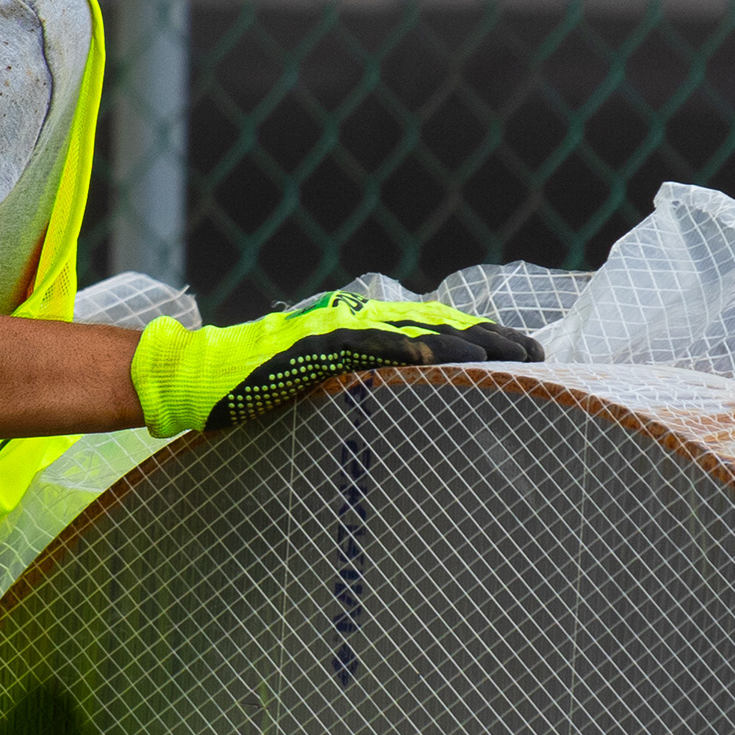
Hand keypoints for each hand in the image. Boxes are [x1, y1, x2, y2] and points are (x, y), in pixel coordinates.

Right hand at [130, 294, 543, 434]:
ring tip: (503, 357)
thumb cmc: (255, 390)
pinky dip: (396, 351)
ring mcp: (331, 333)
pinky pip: (360, 347)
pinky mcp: (308, 350)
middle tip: (539, 356)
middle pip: (436, 324)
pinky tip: (430, 359)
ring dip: (458, 343)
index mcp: (361, 331)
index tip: (530, 356)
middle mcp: (353, 323)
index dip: (485, 339)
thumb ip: (363, 389)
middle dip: (489, 339)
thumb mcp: (322, 389)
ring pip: (408, 330)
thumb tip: (409, 410)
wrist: (196, 377)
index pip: (436, 330)